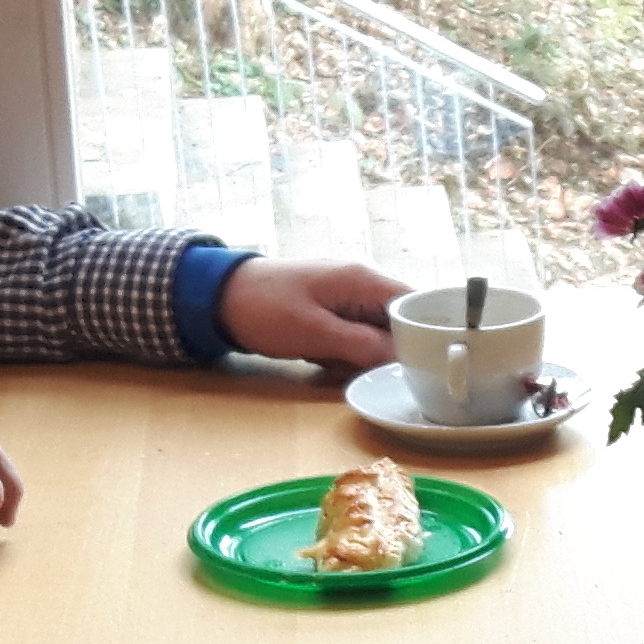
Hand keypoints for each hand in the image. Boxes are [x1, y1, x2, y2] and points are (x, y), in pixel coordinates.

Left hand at [215, 257, 403, 369]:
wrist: (217, 296)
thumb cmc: (266, 309)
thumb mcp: (315, 333)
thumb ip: (362, 345)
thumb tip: (403, 359)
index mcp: (363, 281)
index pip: (416, 303)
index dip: (425, 333)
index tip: (421, 362)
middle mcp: (361, 284)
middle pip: (397, 323)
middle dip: (382, 351)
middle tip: (350, 362)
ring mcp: (345, 297)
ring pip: (375, 334)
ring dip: (357, 355)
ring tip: (325, 357)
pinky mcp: (330, 310)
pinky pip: (352, 336)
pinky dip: (341, 351)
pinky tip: (318, 356)